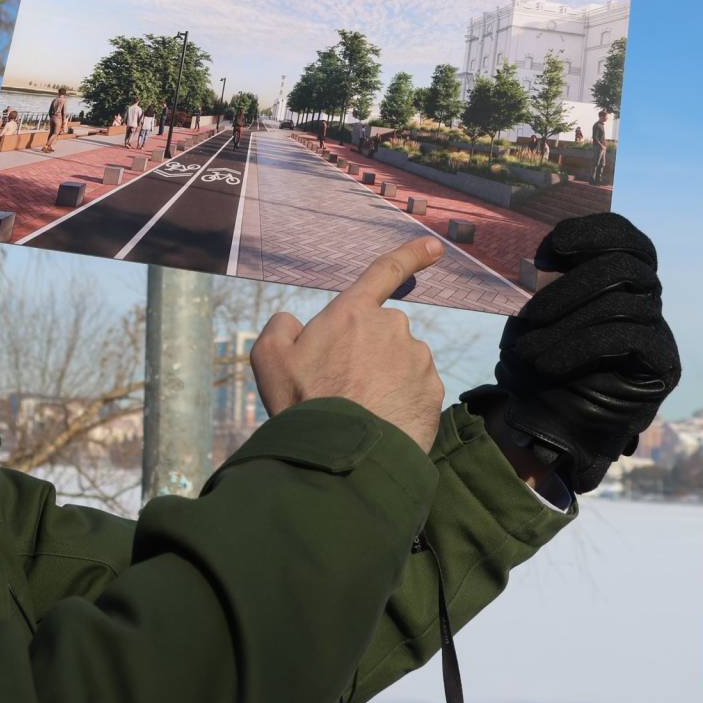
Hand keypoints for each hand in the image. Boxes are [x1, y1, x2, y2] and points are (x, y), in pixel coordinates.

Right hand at [251, 237, 445, 452]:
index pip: (384, 272)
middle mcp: (392, 328)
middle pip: (382, 331)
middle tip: (341, 383)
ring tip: (360, 408)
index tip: (433, 247)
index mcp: (353, 313)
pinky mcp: (433, 391)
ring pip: (401, 361)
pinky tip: (380, 419)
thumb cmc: (304, 403)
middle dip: (367, 350)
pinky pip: (416, 388)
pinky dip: (401, 400)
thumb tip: (295, 323)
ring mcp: (417, 360)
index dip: (410, 255)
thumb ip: (281, 326)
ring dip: (385, 376)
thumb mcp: (268, 357)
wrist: (343, 454)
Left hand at [475, 212, 681, 493]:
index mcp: (617, 276)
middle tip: (530, 312)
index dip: (598, 231)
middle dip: (573, 284)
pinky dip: (579, 346)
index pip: (627, 238)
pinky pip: (627, 337)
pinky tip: (548, 363)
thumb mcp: (531, 310)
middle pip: (628, 266)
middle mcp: (646, 298)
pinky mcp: (663, 364)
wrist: (547, 418)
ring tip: (528, 349)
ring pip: (622, 303)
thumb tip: (539, 240)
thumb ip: (544, 276)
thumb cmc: (537, 358)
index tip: (558, 242)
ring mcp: (657, 330)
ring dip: (567, 323)